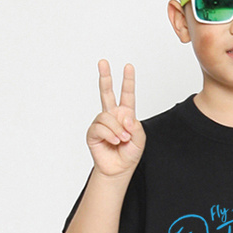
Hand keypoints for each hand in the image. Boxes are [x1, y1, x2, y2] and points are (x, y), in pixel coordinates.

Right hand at [87, 60, 145, 189]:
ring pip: (107, 117)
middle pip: (107, 92)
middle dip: (105, 77)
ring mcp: (101, 123)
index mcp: (125, 114)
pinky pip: (100, 127)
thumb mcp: (140, 139)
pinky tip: (114, 141)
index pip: (127, 94)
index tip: (128, 66)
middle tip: (103, 62)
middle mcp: (112, 116)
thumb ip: (135, 125)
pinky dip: (110, 135)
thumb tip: (124, 116)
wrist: (118, 169)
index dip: (128, 81)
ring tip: (122, 139)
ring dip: (117, 129)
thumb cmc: (129, 154)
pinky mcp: (93, 132)